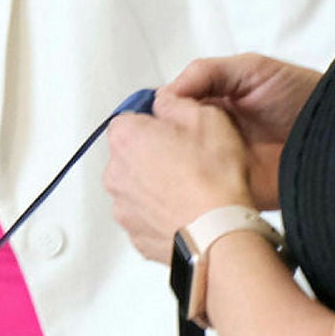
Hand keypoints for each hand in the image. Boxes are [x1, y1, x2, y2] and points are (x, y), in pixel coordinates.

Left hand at [104, 94, 257, 264]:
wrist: (218, 233)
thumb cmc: (213, 180)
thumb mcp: (206, 117)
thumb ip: (177, 102)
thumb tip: (167, 101)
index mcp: (127, 138)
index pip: (130, 119)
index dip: (155, 124)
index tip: (174, 130)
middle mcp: (116, 172)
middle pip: (130, 154)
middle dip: (154, 154)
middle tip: (188, 160)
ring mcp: (123, 206)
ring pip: (136, 187)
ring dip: (156, 186)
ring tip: (191, 189)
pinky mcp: (135, 234)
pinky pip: (145, 217)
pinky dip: (161, 214)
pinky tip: (186, 211)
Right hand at [163, 55, 322, 210]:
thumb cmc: (304, 95)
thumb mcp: (253, 69)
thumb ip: (208, 71)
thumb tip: (165, 93)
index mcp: (209, 104)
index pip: (166, 110)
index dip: (154, 114)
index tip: (146, 120)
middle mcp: (209, 134)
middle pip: (166, 141)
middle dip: (156, 144)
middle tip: (153, 147)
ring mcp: (220, 163)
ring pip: (180, 168)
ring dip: (169, 169)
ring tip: (167, 167)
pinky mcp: (233, 190)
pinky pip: (205, 192)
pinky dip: (192, 191)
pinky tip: (185, 186)